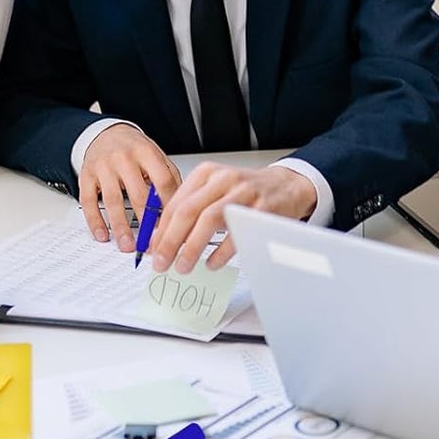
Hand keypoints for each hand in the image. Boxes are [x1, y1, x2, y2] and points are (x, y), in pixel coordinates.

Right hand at [78, 124, 181, 250]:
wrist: (106, 133)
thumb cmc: (134, 148)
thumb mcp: (156, 155)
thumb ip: (169, 177)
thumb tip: (181, 206)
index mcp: (146, 152)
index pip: (162, 181)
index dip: (168, 204)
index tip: (173, 224)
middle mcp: (124, 158)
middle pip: (138, 193)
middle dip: (146, 221)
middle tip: (152, 242)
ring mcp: (103, 167)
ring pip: (112, 200)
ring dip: (121, 226)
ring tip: (128, 245)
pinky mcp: (86, 176)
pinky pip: (89, 201)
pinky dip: (95, 221)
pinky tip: (103, 235)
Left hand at [149, 163, 317, 273]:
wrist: (286, 186)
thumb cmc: (246, 191)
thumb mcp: (215, 190)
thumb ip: (190, 209)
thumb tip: (161, 239)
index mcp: (207, 173)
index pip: (175, 203)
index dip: (160, 229)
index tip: (152, 250)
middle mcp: (223, 179)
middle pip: (188, 211)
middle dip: (170, 240)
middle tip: (161, 262)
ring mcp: (243, 193)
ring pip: (209, 220)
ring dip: (192, 247)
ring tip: (183, 265)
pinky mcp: (261, 209)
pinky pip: (236, 233)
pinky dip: (220, 252)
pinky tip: (211, 263)